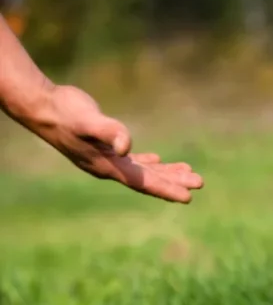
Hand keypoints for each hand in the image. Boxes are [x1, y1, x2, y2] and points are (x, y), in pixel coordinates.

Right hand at [23, 85, 203, 202]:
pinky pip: (132, 160)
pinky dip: (147, 162)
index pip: (144, 182)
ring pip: (143, 170)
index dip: (167, 189)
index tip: (189, 197)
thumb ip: (109, 131)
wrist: (41, 107)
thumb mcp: (89, 120)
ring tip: (189, 173)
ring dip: (166, 172)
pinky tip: (157, 159)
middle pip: (148, 179)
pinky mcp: (104, 148)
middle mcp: (109, 167)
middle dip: (174, 181)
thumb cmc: (65, 112)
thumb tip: (127, 146)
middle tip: (200, 182)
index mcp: (108, 166)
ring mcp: (105, 159)